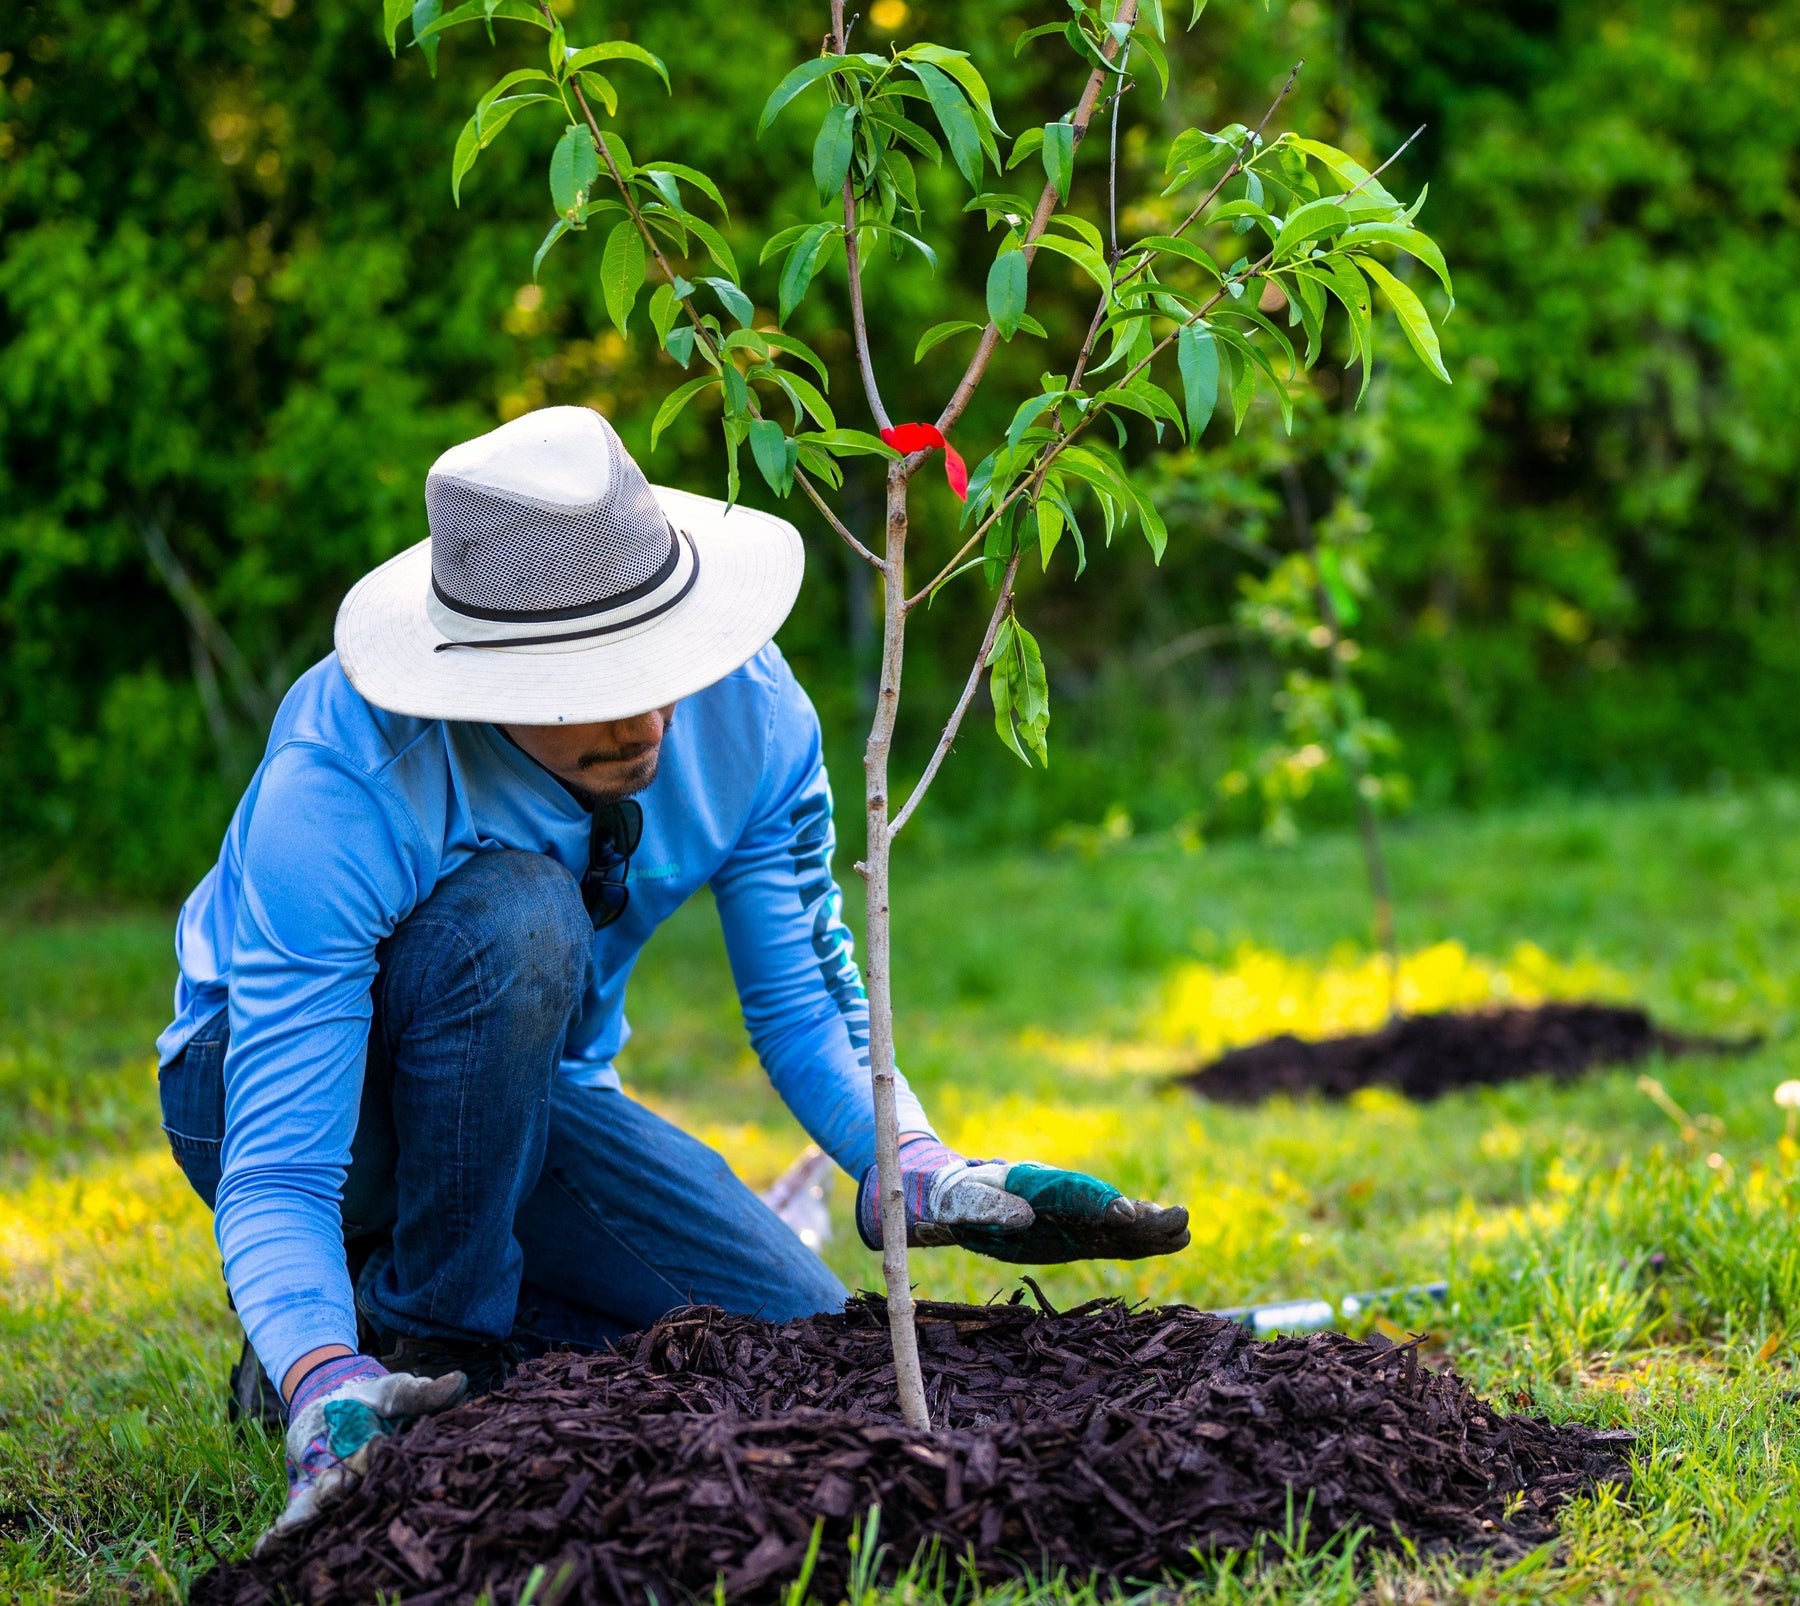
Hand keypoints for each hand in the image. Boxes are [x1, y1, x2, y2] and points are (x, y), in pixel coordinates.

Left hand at [256, 1354, 464, 1552]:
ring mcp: (335, 1492)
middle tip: (335, 1481)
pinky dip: (283, 1534)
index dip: (385, 1466)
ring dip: (314, 1512)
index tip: (375, 1447)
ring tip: (296, 1518)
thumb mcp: (398, 1390)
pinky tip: (265, 1548)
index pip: (393, 1471)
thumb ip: (423, 1393)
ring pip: (327, 1510)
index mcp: (391, 1462)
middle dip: (345, 1492)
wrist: (332, 1397)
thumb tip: (459, 1382)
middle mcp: (366, 1485)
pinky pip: (297, 1517)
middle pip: (358, 1497)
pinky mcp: (307, 1496)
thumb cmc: (374, 1397)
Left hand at [855, 1136, 1189, 1263]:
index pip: (1070, 1193)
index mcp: (1031, 1185)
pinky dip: (1138, 1239)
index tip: (1124, 1212)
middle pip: (1103, 1206)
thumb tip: (1023, 1216)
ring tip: (1183, 1231)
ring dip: (1147, 1227)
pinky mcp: (1074, 1234)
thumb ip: (984, 1205)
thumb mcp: (958, 1199)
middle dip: (1139, 1214)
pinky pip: (1110, 1237)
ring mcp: (1069, 1216)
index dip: (1098, 1202)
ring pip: (1114, 1222)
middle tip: (1178, 1220)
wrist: (952, 1193)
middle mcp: (1057, 1198)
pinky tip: (1169, 1241)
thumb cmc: (953, 1196)